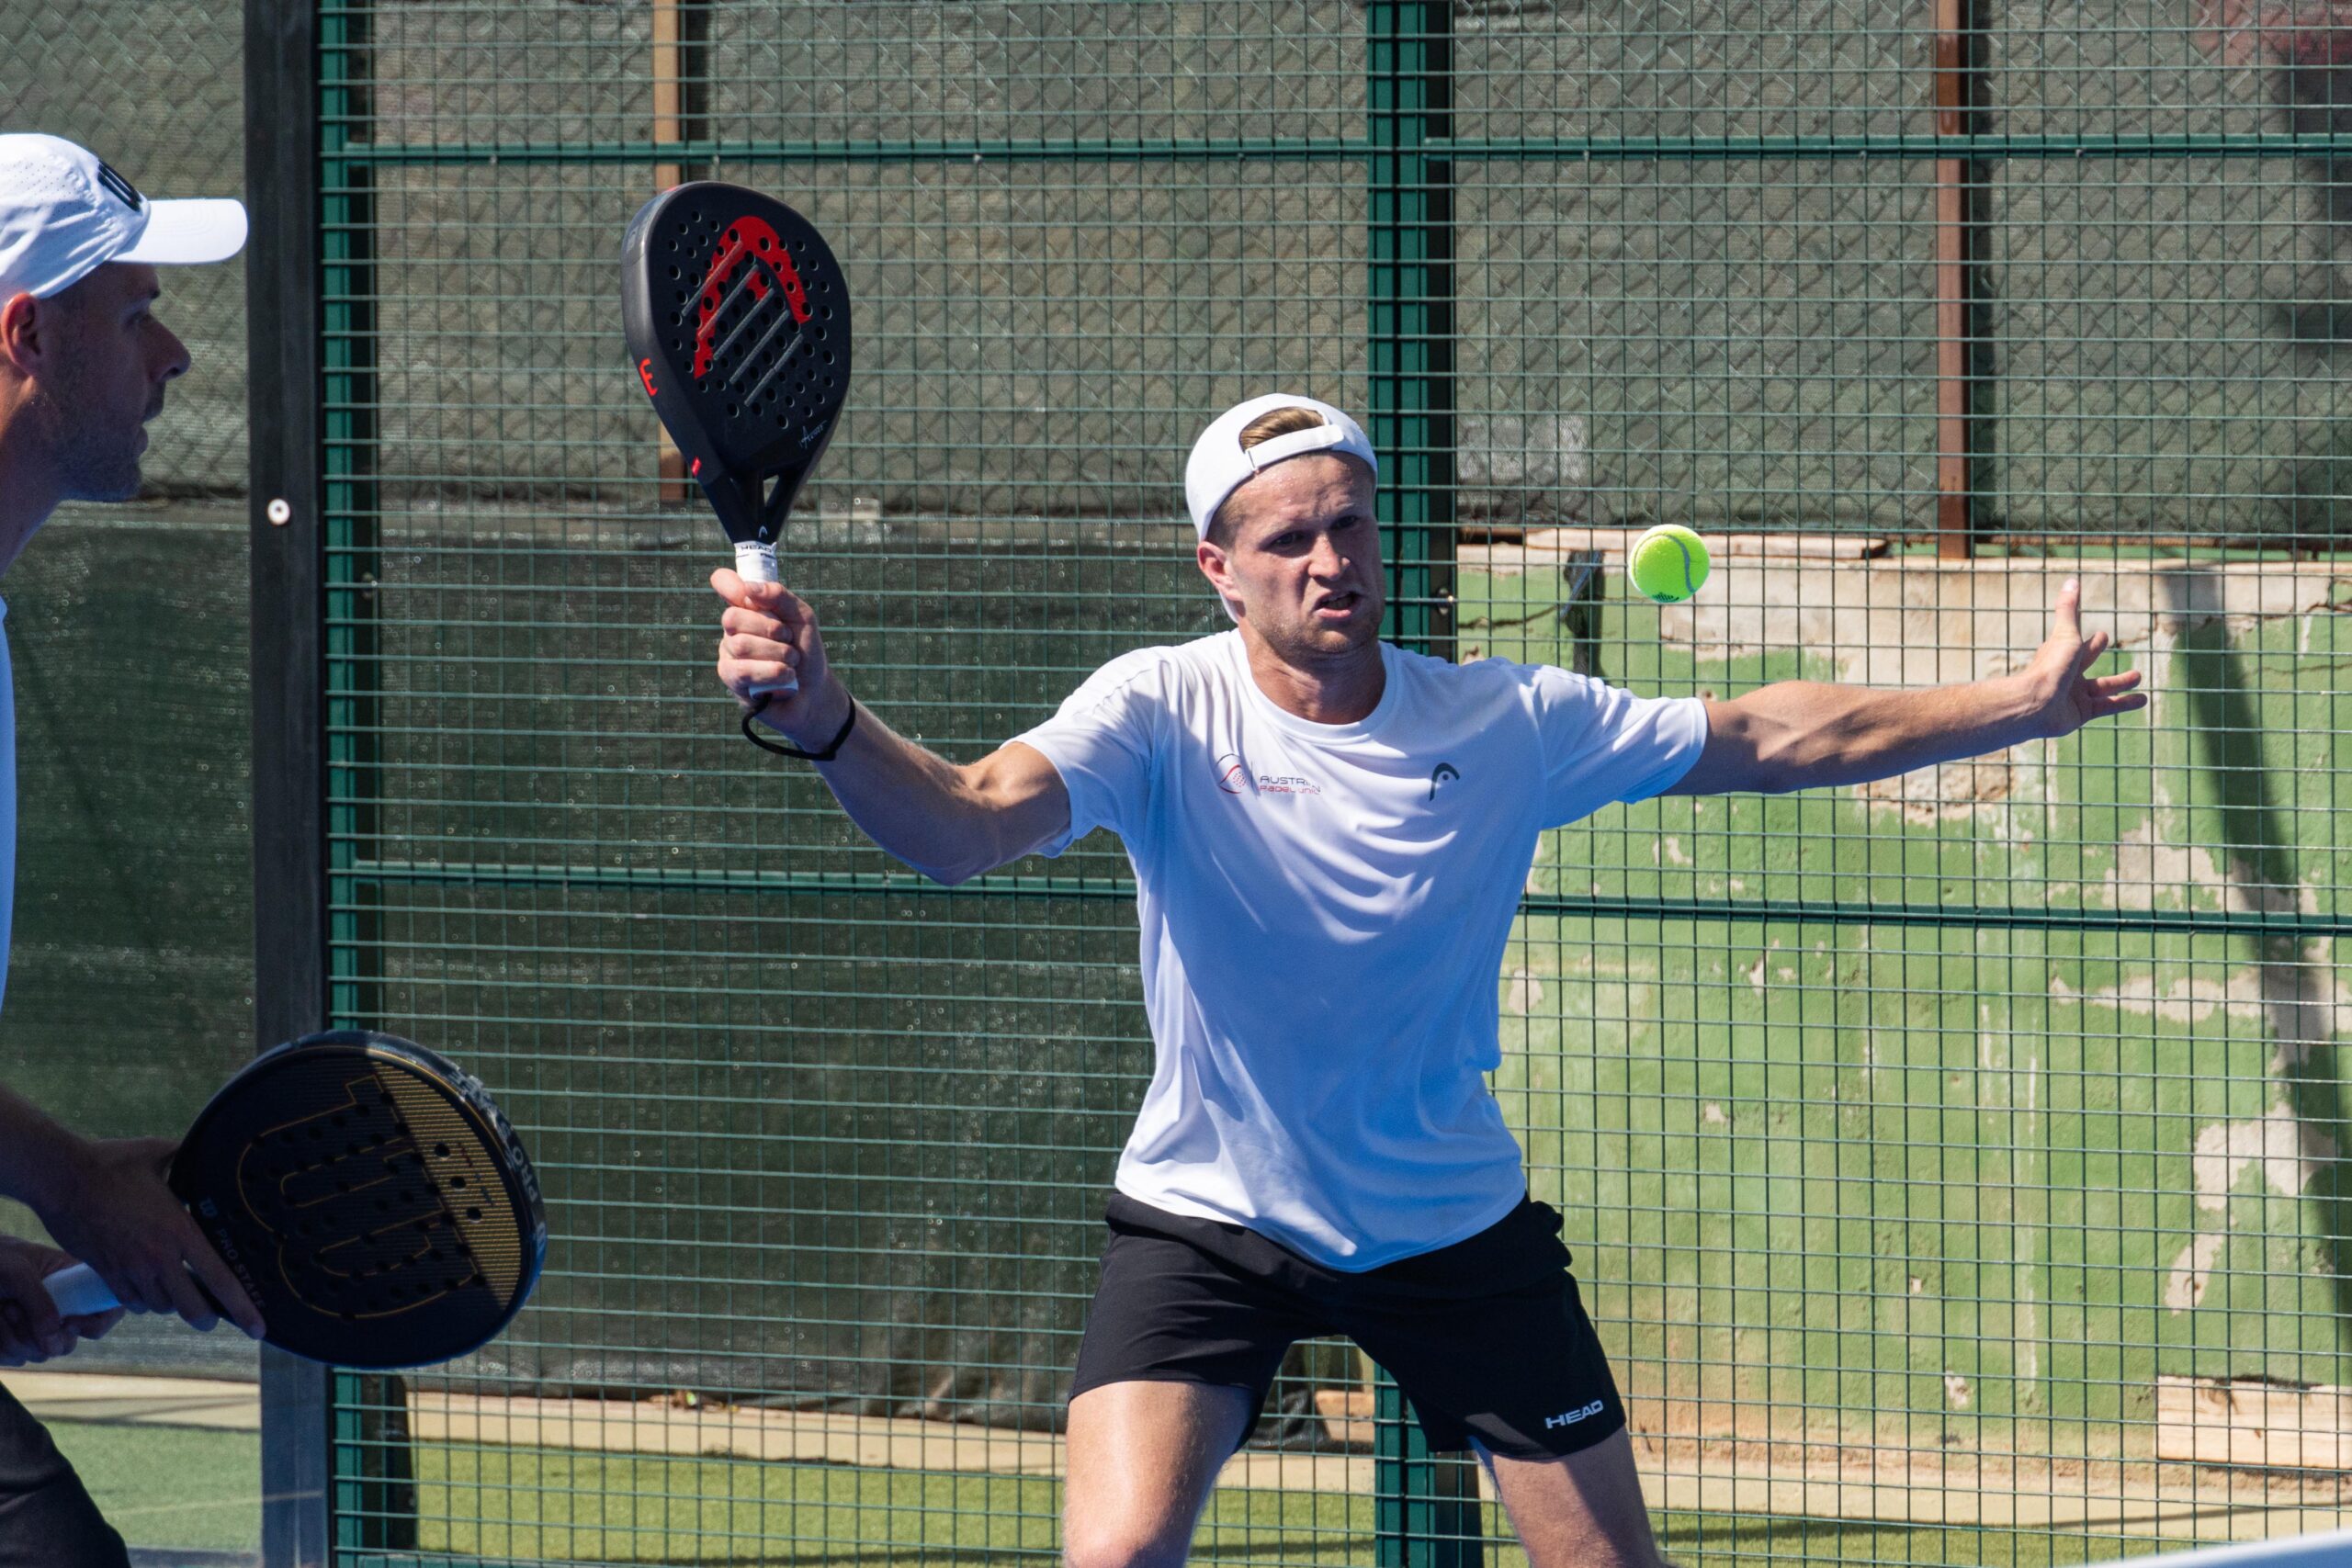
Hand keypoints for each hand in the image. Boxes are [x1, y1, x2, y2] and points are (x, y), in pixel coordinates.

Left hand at [0, 1235, 122, 1365]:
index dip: (97, 1324)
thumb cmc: (0, 1259)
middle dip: (40, 1332)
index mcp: (79, 1283)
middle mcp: (64, 1309)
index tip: (68, 1322)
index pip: (110, 1310)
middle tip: (14, 1308)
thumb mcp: (20, 1272)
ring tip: (4, 1307)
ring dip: (16, 1335)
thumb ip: (40, 1304)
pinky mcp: (18, 1342)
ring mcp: (41, 1328)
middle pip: (69, 1342)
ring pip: (41, 1353)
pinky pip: (17, 1358)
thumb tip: (54, 1346)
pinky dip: (2, 1344)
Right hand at [33, 1137, 263, 1338]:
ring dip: (173, 1304)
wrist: (61, 1177)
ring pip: (160, 1306)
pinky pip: (130, 1301)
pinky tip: (148, 1289)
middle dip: (207, 1317)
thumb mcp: (160, 1154)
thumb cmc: (111, 1162)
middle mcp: (158, 1256)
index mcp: (180, 1230)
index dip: (242, 1307)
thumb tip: (206, 1149)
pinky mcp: (105, 1272)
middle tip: (213, 1316)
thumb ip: (188, 1159)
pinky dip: (143, 1301)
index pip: (219, 1278)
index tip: (258, 1329)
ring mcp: (130, 1268)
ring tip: (180, 1292)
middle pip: (191, 1307)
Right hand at [712, 568, 849, 749]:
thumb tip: (749, 588)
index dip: (729, 584)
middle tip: (788, 640)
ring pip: (741, 645)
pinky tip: (785, 678)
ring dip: (778, 654)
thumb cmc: (805, 651)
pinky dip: (774, 673)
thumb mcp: (802, 618)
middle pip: (732, 617)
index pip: (724, 583)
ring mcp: (729, 655)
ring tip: (790, 662)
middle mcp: (733, 630)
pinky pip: (745, 671)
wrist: (815, 691)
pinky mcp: (732, 681)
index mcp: (748, 609)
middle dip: (770, 629)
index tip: (747, 594)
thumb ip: (779, 597)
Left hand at [2018, 578, 2147, 739]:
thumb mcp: (2065, 633)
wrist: (2036, 704)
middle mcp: (2067, 675)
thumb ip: (2068, 608)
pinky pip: (2107, 707)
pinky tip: (2144, 700)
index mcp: (2062, 655)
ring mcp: (2074, 695)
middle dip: (2098, 655)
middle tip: (2113, 650)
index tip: (2103, 636)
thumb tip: (2072, 580)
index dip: (2092, 642)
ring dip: (2121, 683)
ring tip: (2139, 677)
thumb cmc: (2050, 667)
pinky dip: (2125, 704)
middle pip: (2087, 664)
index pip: (2080, 645)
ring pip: (2103, 688)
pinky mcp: (2081, 713)